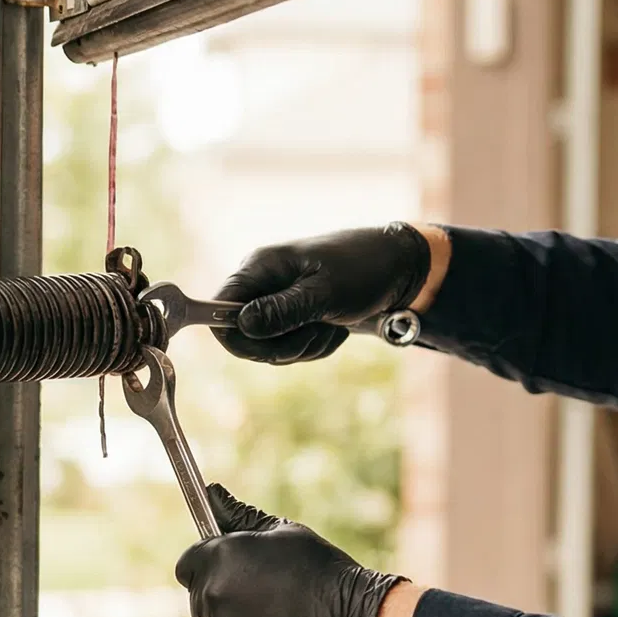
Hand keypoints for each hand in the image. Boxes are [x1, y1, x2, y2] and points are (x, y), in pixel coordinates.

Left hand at [175, 484, 405, 616]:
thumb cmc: (324, 572)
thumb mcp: (286, 534)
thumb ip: (242, 517)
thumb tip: (213, 492)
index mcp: (219, 560)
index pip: (188, 565)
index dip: (208, 567)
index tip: (233, 572)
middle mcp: (213, 599)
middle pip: (202, 601)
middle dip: (225, 598)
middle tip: (269, 598)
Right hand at [214, 222, 432, 364]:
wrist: (400, 270)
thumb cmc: (364, 271)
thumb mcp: (325, 293)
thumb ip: (283, 311)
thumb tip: (241, 325)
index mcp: (260, 267)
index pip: (217, 307)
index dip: (235, 336)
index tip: (268, 349)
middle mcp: (262, 284)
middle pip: (244, 337)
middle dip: (282, 346)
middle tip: (317, 331)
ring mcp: (278, 303)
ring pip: (271, 348)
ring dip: (305, 346)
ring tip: (333, 324)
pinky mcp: (294, 318)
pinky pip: (292, 348)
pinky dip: (316, 346)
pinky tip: (336, 327)